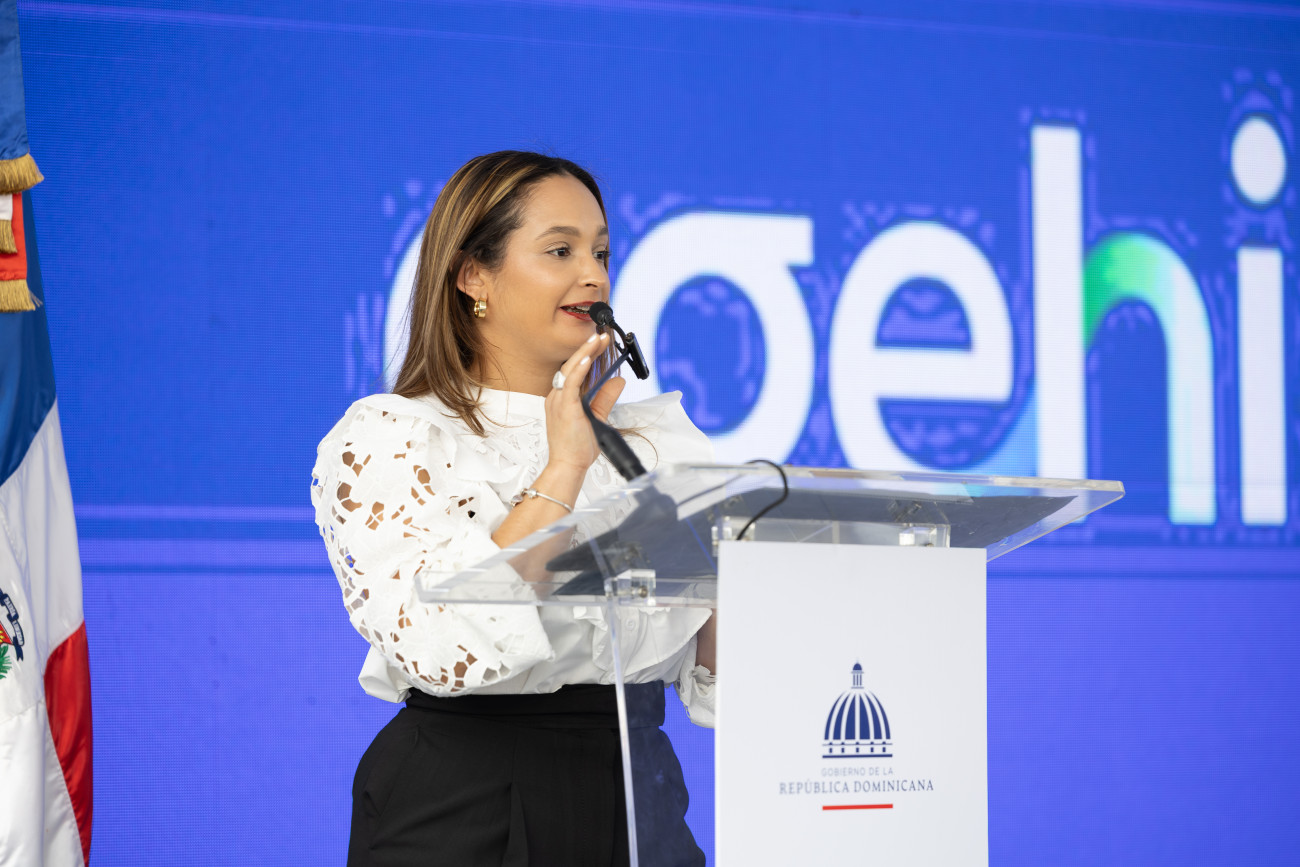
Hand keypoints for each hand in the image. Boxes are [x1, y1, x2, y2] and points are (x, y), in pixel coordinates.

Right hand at [543, 332, 625, 473]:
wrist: (568, 466)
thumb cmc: (578, 447)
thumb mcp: (597, 417)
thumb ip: (606, 397)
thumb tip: (619, 380)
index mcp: (562, 398)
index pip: (574, 369)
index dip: (586, 354)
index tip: (599, 342)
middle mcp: (556, 396)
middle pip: (571, 365)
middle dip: (587, 348)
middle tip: (601, 335)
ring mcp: (558, 401)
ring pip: (569, 369)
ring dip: (584, 352)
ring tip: (597, 339)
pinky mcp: (564, 407)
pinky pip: (570, 383)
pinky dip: (579, 368)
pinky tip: (587, 357)